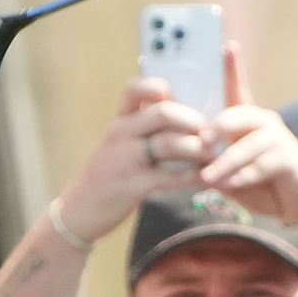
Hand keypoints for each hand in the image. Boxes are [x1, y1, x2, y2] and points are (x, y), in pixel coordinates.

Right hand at [54, 80, 209, 243]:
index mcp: (120, 121)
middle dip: (192, 119)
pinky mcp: (134, 185)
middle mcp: (121, 135)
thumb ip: (144, 128)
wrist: (80, 210)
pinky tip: (210, 178)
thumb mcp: (119, 144)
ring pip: (169, 144)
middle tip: (211, 129)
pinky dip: (195, 177)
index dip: (160, 86)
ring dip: (198, 147)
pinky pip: (171, 177)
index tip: (180, 95)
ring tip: (217, 152)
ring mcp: (126, 160)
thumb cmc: (110, 173)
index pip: (135, 88)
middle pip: (162, 113)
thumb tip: (185, 114)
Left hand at [196, 44, 297, 224]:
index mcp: (246, 120)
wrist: (296, 204)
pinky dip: (240, 176)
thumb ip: (211, 160)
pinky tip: (226, 184)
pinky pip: (260, 165)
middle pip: (238, 114)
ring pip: (247, 145)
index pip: (237, 89)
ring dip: (225, 162)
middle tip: (200, 141)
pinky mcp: (289, 159)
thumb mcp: (228, 170)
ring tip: (207, 177)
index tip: (227, 46)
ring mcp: (278, 139)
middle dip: (218, 127)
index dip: (232, 67)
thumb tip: (185, 154)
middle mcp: (263, 123)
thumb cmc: (259, 183)